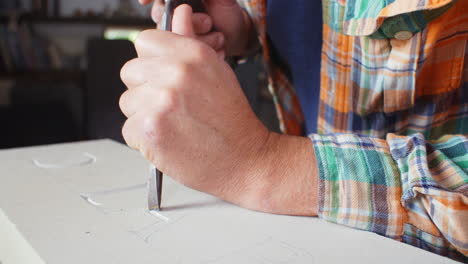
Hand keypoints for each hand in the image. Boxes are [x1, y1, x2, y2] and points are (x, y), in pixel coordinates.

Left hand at [121, 5, 317, 215]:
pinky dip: (144, 139)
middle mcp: (174, 73)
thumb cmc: (233, 120)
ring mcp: (159, 101)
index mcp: (191, 54)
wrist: (246, 159)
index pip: (144, 41)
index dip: (152, 60)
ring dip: (144, 115)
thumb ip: (191, 41)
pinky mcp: (149, 129)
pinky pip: (128, 129)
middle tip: (172, 105)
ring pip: (127, 102)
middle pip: (130, 71)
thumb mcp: (217, 72)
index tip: (162, 74)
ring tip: (174, 124)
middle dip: (146, 89)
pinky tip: (168, 139)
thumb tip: (181, 14)